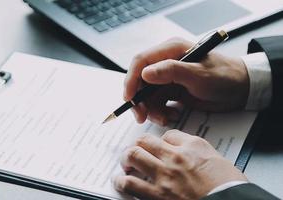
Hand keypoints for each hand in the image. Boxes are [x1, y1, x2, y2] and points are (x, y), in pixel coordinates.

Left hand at [113, 130, 246, 199]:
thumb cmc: (229, 187)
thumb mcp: (218, 160)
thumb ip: (197, 152)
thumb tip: (184, 151)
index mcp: (192, 147)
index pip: (167, 135)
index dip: (160, 141)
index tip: (158, 147)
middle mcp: (175, 158)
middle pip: (144, 141)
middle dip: (136, 145)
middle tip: (134, 152)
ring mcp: (164, 177)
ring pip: (132, 156)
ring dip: (125, 160)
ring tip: (126, 166)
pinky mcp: (157, 197)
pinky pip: (130, 185)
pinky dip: (122, 182)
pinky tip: (122, 182)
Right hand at [124, 38, 248, 124]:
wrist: (240, 90)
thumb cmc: (224, 76)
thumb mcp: (198, 74)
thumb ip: (171, 71)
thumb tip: (145, 73)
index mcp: (170, 50)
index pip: (141, 62)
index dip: (130, 79)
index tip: (129, 98)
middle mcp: (166, 63)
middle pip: (140, 81)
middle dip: (139, 100)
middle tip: (142, 116)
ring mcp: (168, 78)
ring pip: (147, 95)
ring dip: (151, 109)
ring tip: (164, 118)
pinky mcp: (171, 90)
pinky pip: (156, 102)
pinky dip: (160, 112)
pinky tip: (171, 116)